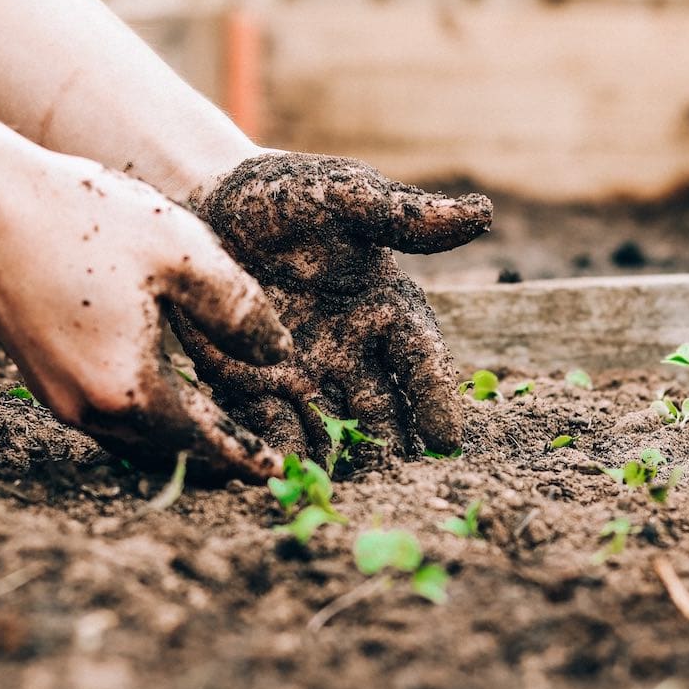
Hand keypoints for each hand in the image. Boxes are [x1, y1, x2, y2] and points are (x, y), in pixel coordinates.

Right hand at [0, 153, 291, 479]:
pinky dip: (143, 418)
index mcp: (129, 389)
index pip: (203, 441)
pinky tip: (162, 396)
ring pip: (132, 439)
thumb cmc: (84, 219)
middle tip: (254, 461)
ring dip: (176, 441)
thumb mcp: (183, 253)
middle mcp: (88, 409)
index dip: (244, 455)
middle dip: (212, 458)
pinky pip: (105, 415)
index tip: (276, 472)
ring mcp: (56, 396)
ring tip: (216, 434)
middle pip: (166, 451)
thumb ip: (239, 311)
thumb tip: (279, 356)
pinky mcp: (39, 375)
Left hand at [172, 152, 492, 464]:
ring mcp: (304, 373)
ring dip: (340, 461)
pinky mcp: (253, 385)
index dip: (435, 398)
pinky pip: (271, 426)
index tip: (447, 439)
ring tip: (343, 494)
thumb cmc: (285, 194)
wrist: (206, 201)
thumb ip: (403, 215)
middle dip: (391, 447)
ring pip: (332, 429)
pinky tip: (282, 477)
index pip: (421, 360)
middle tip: (398, 484)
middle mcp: (353, 351)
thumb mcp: (343, 196)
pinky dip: (280, 452)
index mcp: (386, 308)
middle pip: (382, 409)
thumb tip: (482, 214)